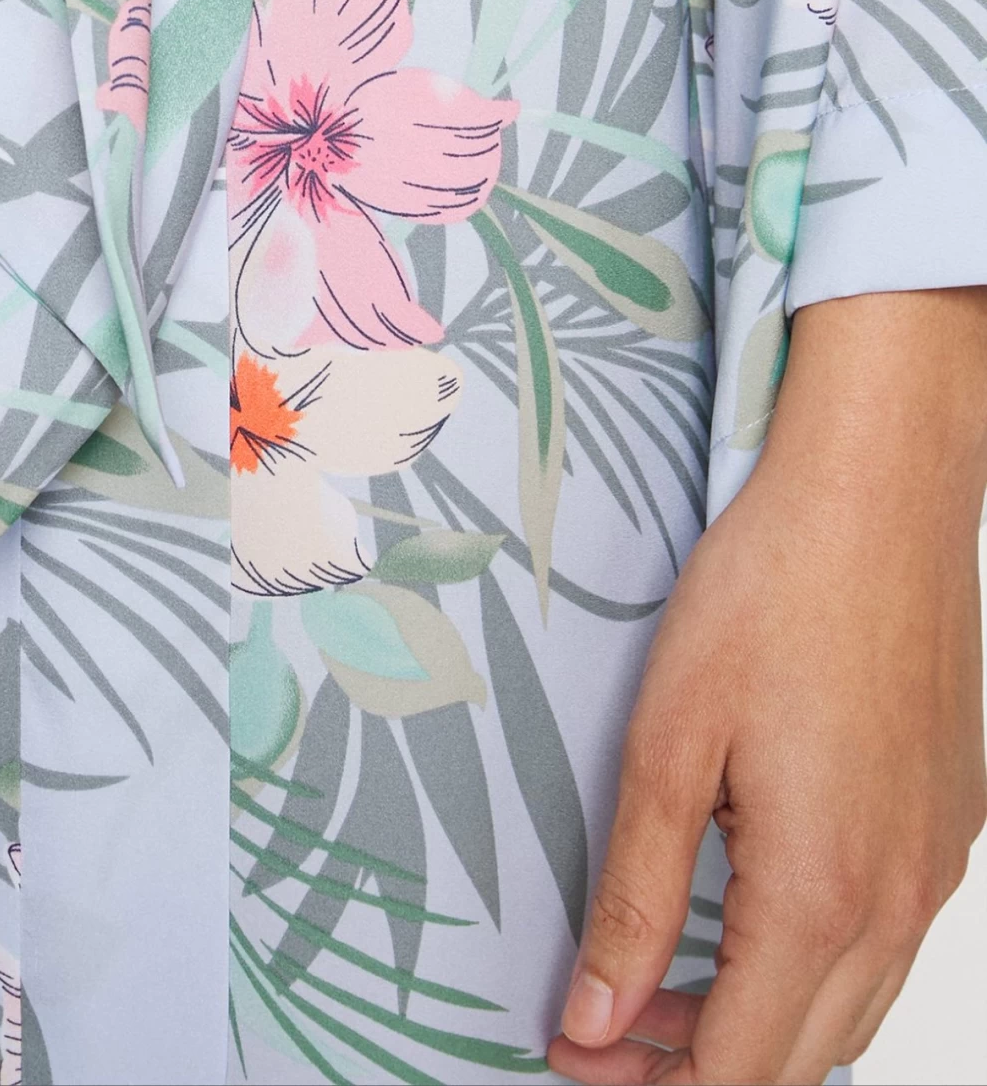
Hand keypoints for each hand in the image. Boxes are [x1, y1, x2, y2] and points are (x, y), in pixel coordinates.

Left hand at [548, 287, 986, 1085]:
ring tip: (657, 981)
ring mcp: (935, 865)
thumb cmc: (773, 592)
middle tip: (600, 1030)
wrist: (880, 493)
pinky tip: (747, 907)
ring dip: (756, 1018)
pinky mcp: (946, 823)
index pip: (743, 1072)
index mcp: (823, 893)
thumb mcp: (668, 743)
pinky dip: (811, 960)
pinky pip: (882, 939)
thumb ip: (637, 897)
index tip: (573, 1060)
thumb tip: (593, 1019)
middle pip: (801, 1058)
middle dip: (695, 1068)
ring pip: (849, 1005)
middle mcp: (898, 901)